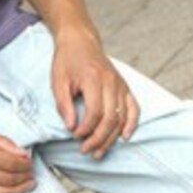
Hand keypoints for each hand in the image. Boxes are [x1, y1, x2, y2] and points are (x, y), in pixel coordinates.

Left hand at [51, 27, 140, 157]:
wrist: (80, 41)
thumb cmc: (67, 60)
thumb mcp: (58, 81)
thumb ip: (64, 105)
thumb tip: (71, 127)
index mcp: (94, 79)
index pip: (95, 112)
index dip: (86, 129)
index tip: (75, 136)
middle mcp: (111, 82)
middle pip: (110, 118)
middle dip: (99, 139)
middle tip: (86, 151)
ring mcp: (121, 84)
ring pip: (122, 117)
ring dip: (111, 138)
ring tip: (99, 151)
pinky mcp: (125, 86)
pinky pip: (134, 108)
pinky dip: (132, 123)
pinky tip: (125, 137)